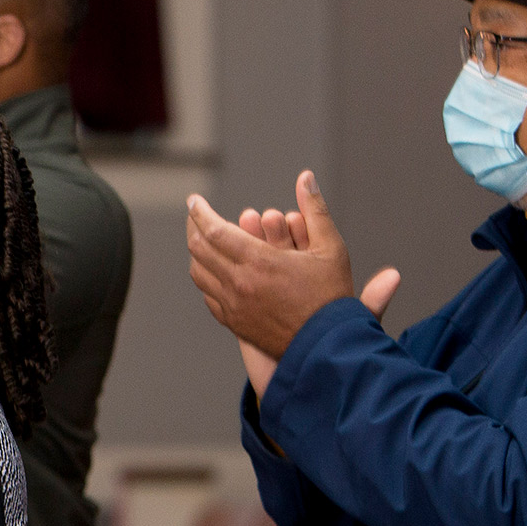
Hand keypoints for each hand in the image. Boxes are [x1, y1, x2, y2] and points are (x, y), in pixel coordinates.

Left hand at [188, 170, 401, 361]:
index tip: (194, 200)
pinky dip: (205, 277)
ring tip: (202, 239)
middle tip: (196, 214)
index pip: (213, 230)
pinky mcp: (233, 323)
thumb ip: (315, 209)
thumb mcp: (331, 248)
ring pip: (199, 273)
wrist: (329, 348)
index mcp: (258, 262)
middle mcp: (239, 284)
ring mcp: (233, 306)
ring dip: (197, 252)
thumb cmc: (333, 297)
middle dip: (193, 227)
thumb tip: (305, 177)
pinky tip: (213, 269)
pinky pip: (208, 295)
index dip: (199, 212)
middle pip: (199, 249)